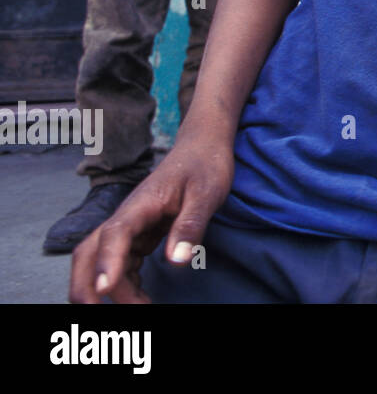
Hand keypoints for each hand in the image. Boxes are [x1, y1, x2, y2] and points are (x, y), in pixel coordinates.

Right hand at [68, 140, 233, 302]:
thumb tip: (177, 261)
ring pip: (100, 261)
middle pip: (88, 252)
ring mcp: (130, 227)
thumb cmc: (205, 166)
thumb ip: (190, 225)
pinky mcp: (139, 234)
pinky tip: (141, 297)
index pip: (114, 235)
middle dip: (86, 285)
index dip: (107, 263)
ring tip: (139, 309)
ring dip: (109, 288)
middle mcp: (127, 217)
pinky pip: (121, 263)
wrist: (202, 147)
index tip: (106, 289)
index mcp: (140, 204)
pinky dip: (124, 283)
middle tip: (100, 312)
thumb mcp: (207, 193)